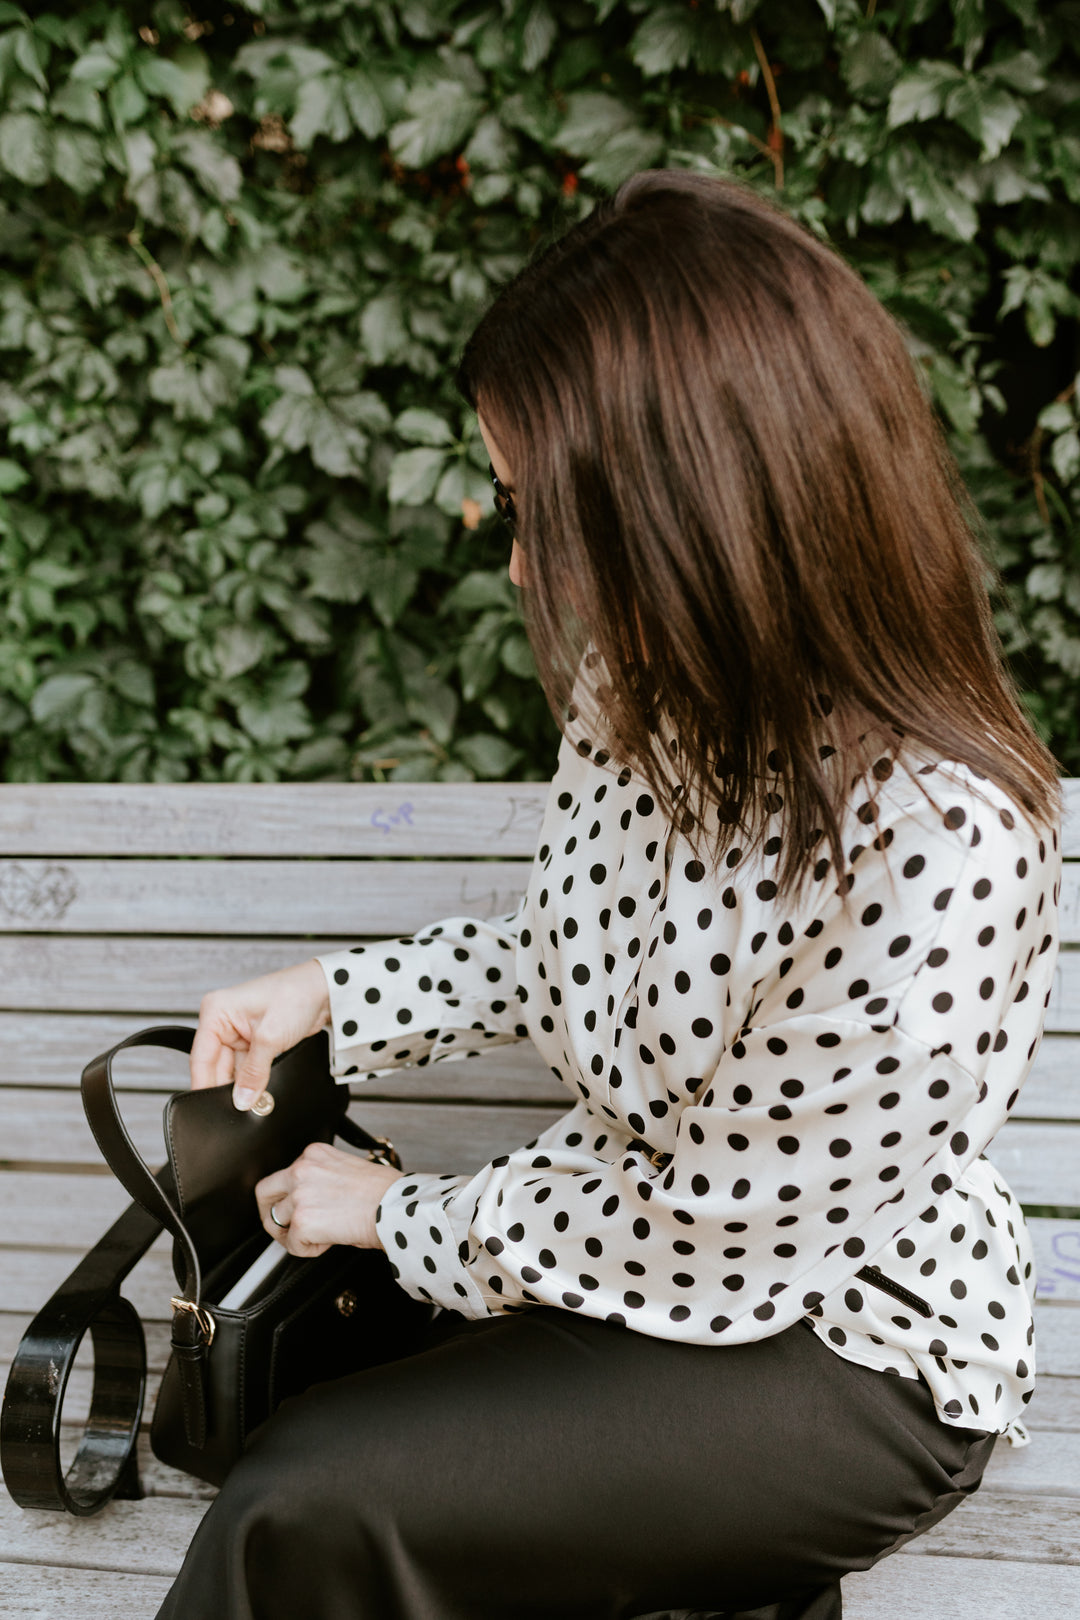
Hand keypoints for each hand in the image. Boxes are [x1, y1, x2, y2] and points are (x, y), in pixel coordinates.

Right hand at [191, 959, 330, 1110]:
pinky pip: (247, 1067)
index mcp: (216, 1012)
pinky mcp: (255, 1041)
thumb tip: (241, 1100)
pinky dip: (253, 1080)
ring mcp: (239, 1032)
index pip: (201, 1057)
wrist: (326, 991)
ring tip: (252, 1101)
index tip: (209, 1110)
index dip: (204, 1085)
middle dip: (227, 1088)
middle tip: (238, 1109)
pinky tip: (258, 1092)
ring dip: (242, 1086)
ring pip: (232, 1069)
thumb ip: (254, 1073)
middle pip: (216, 1066)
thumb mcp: (271, 1037)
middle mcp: (223, 1021)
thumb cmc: (297, 995)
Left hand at [255, 1144, 403, 1254]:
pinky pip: (292, 1244)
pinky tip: (329, 1242)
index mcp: (315, 1154)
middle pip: (264, 1191)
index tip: (301, 1207)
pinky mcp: (302, 1221)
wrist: (397, 1207)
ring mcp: (299, 1195)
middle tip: (284, 1228)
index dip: (293, 1195)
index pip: (286, 1174)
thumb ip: (322, 1178)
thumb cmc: (385, 1192)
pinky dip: (308, 1250)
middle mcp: (302, 1169)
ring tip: (318, 1237)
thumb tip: (314, 1201)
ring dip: (294, 1234)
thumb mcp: (348, 1169)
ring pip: (275, 1220)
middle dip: (270, 1212)